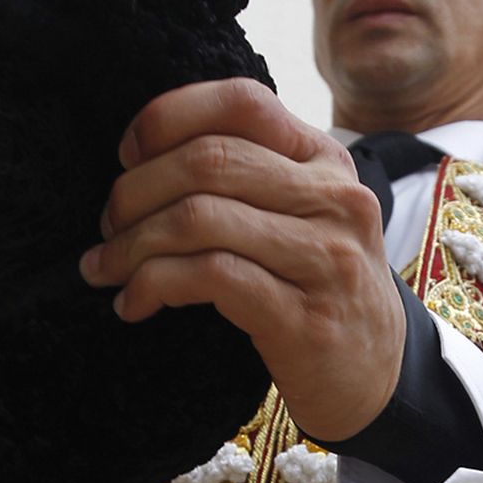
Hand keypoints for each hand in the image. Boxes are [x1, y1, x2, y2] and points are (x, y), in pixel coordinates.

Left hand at [81, 76, 405, 443]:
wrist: (377, 380)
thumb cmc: (317, 290)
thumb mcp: (302, 216)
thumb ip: (251, 177)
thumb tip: (145, 154)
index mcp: (326, 161)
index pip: (243, 102)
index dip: (169, 118)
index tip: (128, 155)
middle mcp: (334, 200)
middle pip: (209, 159)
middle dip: (135, 190)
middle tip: (108, 226)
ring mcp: (325, 258)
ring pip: (200, 217)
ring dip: (133, 243)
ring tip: (106, 268)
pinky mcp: (305, 318)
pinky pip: (210, 276)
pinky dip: (154, 284)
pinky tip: (133, 303)